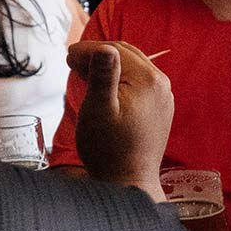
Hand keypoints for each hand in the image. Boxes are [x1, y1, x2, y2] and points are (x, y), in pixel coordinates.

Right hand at [68, 41, 172, 199]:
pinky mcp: (159, 110)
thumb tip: (103, 48)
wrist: (128, 183)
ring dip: (109, 66)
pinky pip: (139, 84)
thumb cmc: (109, 150)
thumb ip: (102, 76)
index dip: (88, 50)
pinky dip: (120, 80)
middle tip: (73, 61)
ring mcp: (163, 98)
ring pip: (133, 68)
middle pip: (126, 55)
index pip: (115, 51)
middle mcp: (161, 85)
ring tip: (84, 72)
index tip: (68, 55)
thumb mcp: (98, 110)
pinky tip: (104, 88)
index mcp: (149, 80)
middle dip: (98, 55)